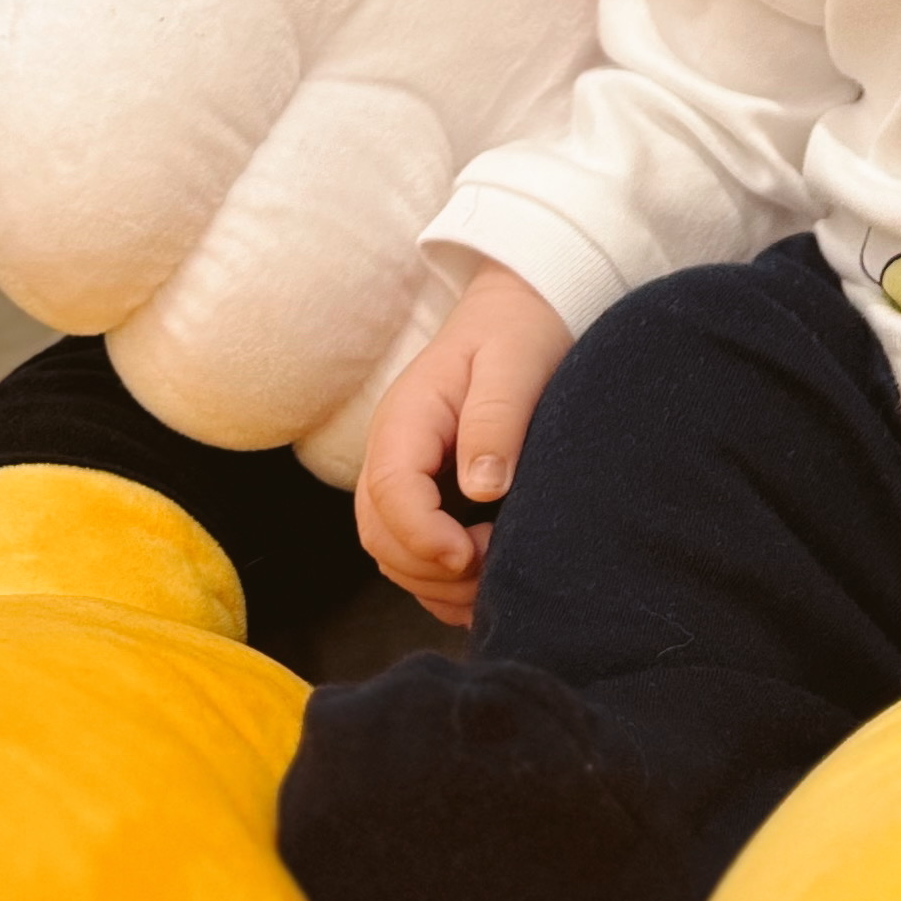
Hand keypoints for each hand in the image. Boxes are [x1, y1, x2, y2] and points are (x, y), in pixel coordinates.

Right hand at [354, 257, 573, 628]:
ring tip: (497, 575)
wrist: (518, 313)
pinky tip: (485, 586)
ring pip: (392, 552)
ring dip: (435, 581)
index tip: (469, 556)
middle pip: (380, 533)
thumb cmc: (519, 332)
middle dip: (429, 567)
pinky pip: (413, 553)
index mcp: (406, 418)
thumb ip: (496, 420)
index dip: (422, 536)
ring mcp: (404, 476)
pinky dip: (440, 583)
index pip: (389, 491)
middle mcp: (392, 452)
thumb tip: (482, 488)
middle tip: (494, 568)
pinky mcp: (424, 495)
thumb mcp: (515, 363)